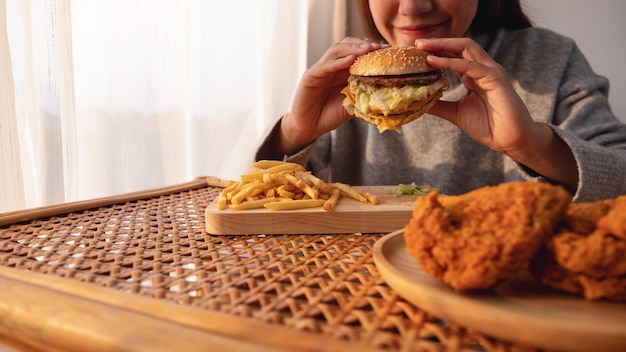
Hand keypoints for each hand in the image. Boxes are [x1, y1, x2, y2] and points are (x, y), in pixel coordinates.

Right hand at [279, 38, 388, 153]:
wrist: (309, 128)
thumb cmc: (329, 116)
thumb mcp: (352, 105)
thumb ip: (364, 96)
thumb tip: (386, 93)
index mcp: (343, 71)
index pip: (358, 53)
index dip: (373, 51)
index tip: (389, 51)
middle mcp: (332, 67)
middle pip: (348, 46)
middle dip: (364, 45)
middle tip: (379, 47)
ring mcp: (321, 70)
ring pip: (336, 51)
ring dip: (352, 48)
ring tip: (367, 49)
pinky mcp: (310, 76)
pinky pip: (325, 66)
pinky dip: (338, 62)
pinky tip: (350, 60)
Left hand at [415, 37, 538, 155]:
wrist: (510, 140)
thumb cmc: (489, 126)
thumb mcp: (456, 113)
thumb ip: (438, 105)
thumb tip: (416, 100)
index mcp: (474, 75)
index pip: (454, 55)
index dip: (436, 51)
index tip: (415, 52)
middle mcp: (483, 69)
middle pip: (460, 46)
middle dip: (438, 43)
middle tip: (417, 44)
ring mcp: (491, 72)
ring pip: (466, 49)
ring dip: (442, 46)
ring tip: (422, 48)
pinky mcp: (495, 79)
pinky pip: (470, 66)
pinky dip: (451, 62)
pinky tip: (434, 62)